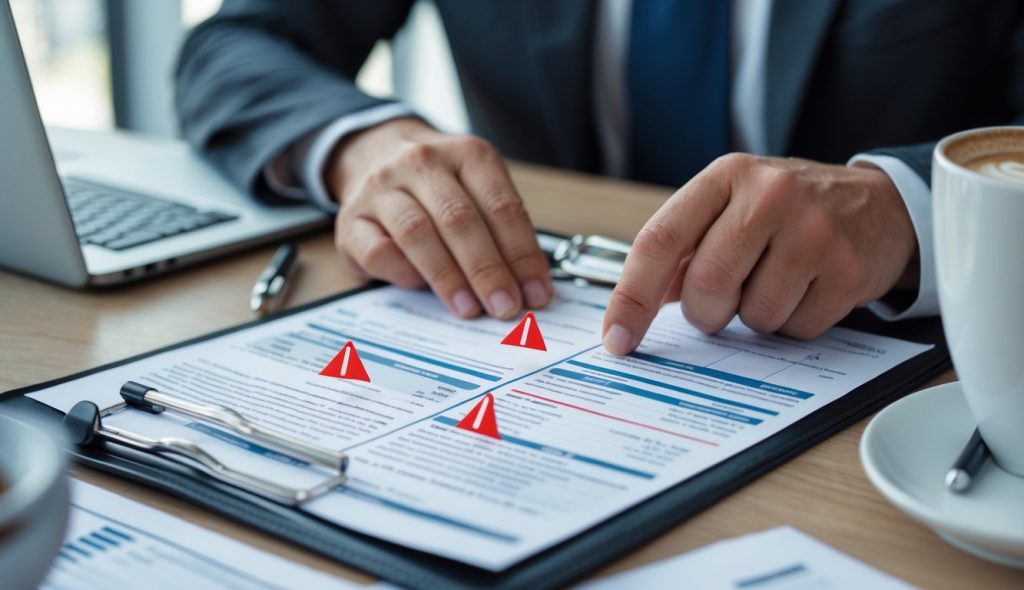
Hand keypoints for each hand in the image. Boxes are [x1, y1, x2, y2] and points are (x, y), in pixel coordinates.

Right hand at [327, 117, 552, 318]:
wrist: (373, 153)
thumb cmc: (437, 184)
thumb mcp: (477, 188)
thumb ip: (500, 231)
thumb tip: (527, 287)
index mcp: (466, 154)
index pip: (501, 206)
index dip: (522, 254)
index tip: (536, 292)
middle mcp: (422, 164)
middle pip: (460, 220)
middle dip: (487, 270)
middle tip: (505, 306)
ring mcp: (381, 189)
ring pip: (417, 234)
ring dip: (448, 278)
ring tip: (469, 308)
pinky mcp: (350, 219)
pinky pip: (378, 251)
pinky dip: (403, 274)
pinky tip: (420, 287)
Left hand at [602, 154, 917, 353]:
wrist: (881, 205)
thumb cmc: (789, 211)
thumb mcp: (733, 207)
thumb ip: (684, 249)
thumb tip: (637, 305)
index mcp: (726, 176)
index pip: (660, 240)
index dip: (632, 296)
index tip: (616, 337)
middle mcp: (769, 194)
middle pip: (706, 285)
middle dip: (708, 311)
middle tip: (725, 300)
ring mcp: (813, 230)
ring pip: (752, 314)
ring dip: (755, 316)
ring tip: (778, 280)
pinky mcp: (847, 270)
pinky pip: (795, 328)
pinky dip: (793, 322)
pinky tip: (809, 289)